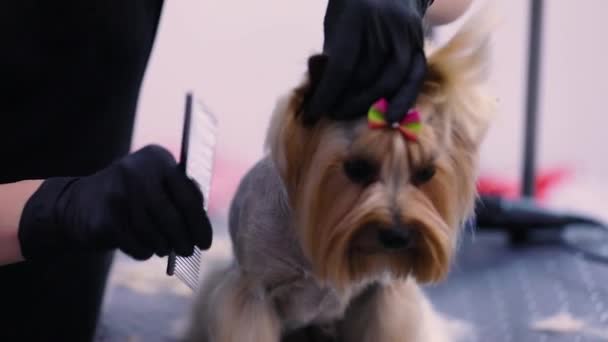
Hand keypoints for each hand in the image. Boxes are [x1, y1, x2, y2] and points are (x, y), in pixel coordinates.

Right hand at [18, 145, 211, 259]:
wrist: (76, 204)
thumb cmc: (131, 197)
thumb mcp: (155, 183)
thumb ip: (180, 196)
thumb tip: (203, 230)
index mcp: (157, 158)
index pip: (189, 195)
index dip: (200, 223)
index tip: (206, 242)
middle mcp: (137, 171)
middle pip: (174, 217)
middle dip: (186, 240)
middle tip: (190, 251)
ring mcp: (119, 194)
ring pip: (156, 234)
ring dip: (165, 247)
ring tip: (166, 248)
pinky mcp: (105, 219)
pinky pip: (138, 245)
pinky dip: (145, 251)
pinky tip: (146, 248)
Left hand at [305, 0, 432, 123]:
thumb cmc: (353, 6)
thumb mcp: (335, 21)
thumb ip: (331, 54)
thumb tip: (322, 93)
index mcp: (357, 16)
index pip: (342, 67)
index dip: (327, 95)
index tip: (312, 115)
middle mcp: (386, 25)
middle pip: (366, 77)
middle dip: (345, 102)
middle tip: (331, 113)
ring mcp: (406, 34)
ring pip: (390, 81)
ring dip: (368, 105)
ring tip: (350, 114)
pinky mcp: (420, 44)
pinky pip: (414, 78)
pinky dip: (403, 100)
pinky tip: (390, 117)